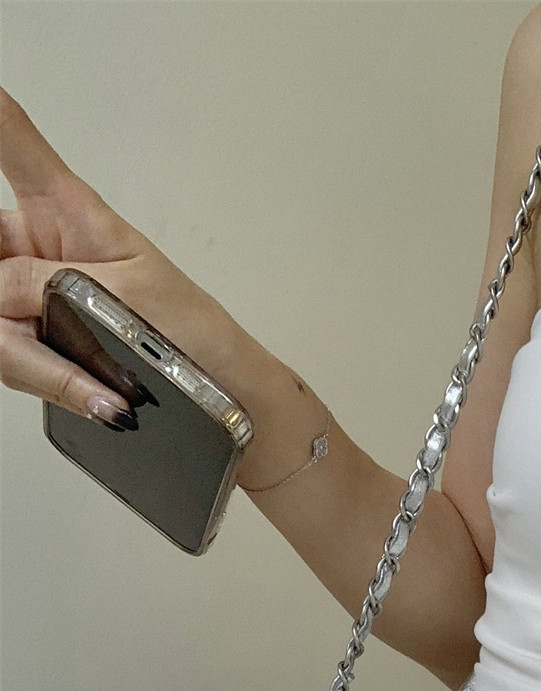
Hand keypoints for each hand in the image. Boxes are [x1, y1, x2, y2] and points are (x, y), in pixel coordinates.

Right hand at [0, 86, 234, 425]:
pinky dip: (50, 382)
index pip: (14, 144)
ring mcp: (30, 296)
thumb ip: (54, 284)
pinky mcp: (34, 344)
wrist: (220, 392)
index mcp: (67, 208)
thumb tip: (1, 292)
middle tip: (29, 319)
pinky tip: (94, 397)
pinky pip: (11, 360)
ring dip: (34, 361)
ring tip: (92, 384)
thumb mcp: (127, 294)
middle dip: (3, 297)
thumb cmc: (191, 330)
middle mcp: (38, 246)